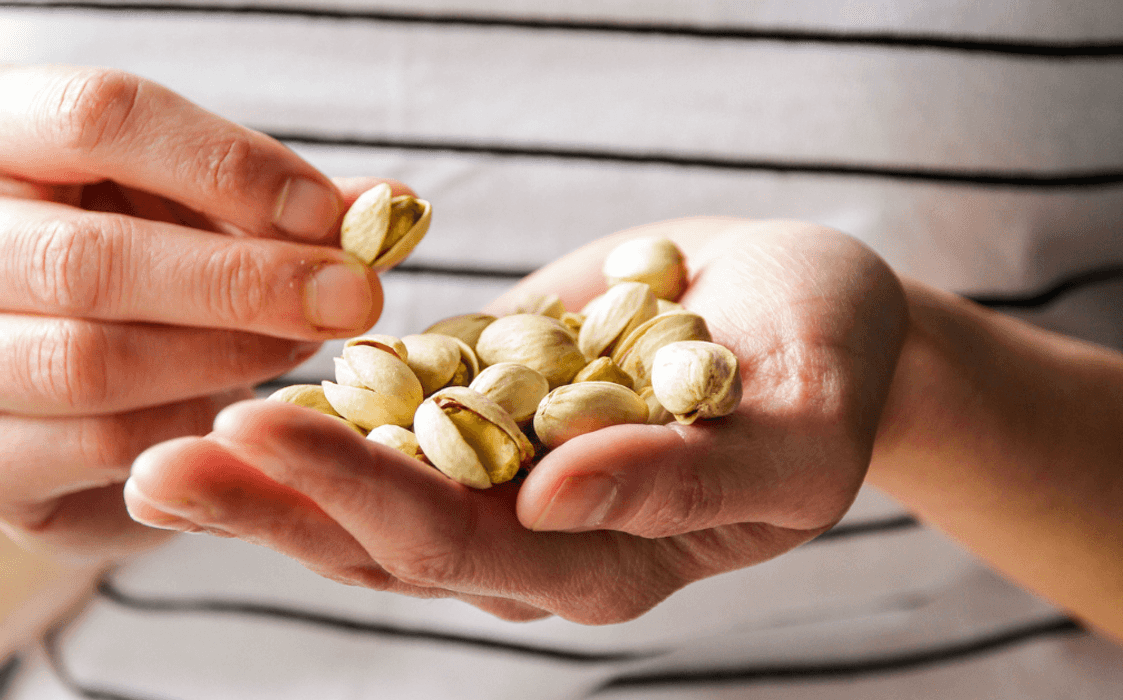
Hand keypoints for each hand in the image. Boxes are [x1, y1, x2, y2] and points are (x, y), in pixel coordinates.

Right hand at [0, 65, 390, 561]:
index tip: (328, 215)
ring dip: (229, 357)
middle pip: (90, 257)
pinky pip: (100, 450)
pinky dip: (195, 430)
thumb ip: (286, 203)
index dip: (230, 165)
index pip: (102, 116)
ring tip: (304, 343)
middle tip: (351, 297)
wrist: (60, 360)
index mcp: (8, 139)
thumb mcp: (199, 203)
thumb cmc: (147, 254)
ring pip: (91, 364)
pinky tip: (245, 409)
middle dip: (245, 282)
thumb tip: (393, 208)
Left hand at [124, 217, 907, 621]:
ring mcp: (508, 463)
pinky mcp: (493, 395)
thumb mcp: (797, 433)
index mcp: (607, 562)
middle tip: (163, 462)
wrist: (823, 309)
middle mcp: (538, 531)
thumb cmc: (835, 371)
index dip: (357, 499)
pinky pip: (397, 404)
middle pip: (386, 534)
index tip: (258, 434)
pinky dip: (326, 399)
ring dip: (274, 463)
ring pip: (371, 480)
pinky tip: (247, 376)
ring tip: (168, 439)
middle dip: (275, 501)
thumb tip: (553, 497)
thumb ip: (688, 478)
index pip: (463, 548)